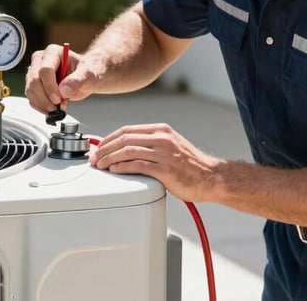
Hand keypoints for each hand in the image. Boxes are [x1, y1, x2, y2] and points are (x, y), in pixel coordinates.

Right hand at [24, 44, 97, 113]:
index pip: (45, 69)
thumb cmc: (87, 72)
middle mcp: (40, 60)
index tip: (58, 99)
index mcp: (53, 52)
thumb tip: (63, 90)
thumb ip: (77, 80)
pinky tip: (52, 108)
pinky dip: (41, 106)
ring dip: (44, 103)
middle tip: (58, 107)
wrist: (85, 78)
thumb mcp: (88, 74)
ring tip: (59, 107)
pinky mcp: (33, 84)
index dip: (50, 86)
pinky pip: (31, 98)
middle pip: (35, 80)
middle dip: (46, 97)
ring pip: (30, 90)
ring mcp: (35, 72)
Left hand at [89, 123, 219, 202]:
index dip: (109, 139)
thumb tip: (125, 149)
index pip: (127, 130)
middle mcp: (162, 138)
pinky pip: (138, 165)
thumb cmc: (189, 166)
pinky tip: (114, 170)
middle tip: (95, 158)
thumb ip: (150, 144)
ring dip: (109, 158)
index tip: (99, 147)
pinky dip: (122, 167)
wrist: (211, 177)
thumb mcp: (169, 146)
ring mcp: (164, 153)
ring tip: (100, 165)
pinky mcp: (165, 169)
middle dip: (105, 149)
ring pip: (128, 151)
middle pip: (124, 138)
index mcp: (161, 130)